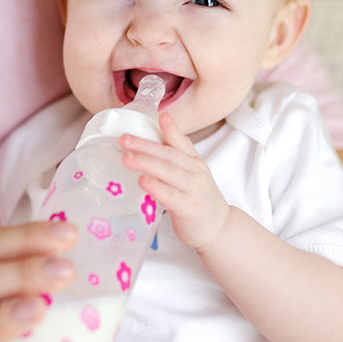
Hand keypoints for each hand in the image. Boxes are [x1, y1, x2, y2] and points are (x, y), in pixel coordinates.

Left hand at [120, 111, 229, 248]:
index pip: (182, 142)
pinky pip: (170, 195)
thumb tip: (144, 149)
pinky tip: (142, 181)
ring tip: (127, 157)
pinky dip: (155, 187)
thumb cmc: (198, 199)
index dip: (172, 128)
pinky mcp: (188, 208)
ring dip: (146, 163)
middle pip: (169, 155)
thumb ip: (172, 162)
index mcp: (195, 162)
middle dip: (145, 145)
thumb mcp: (190, 176)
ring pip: (168, 172)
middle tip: (124, 139)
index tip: (161, 114)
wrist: (218, 227)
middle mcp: (196, 172)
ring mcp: (193, 190)